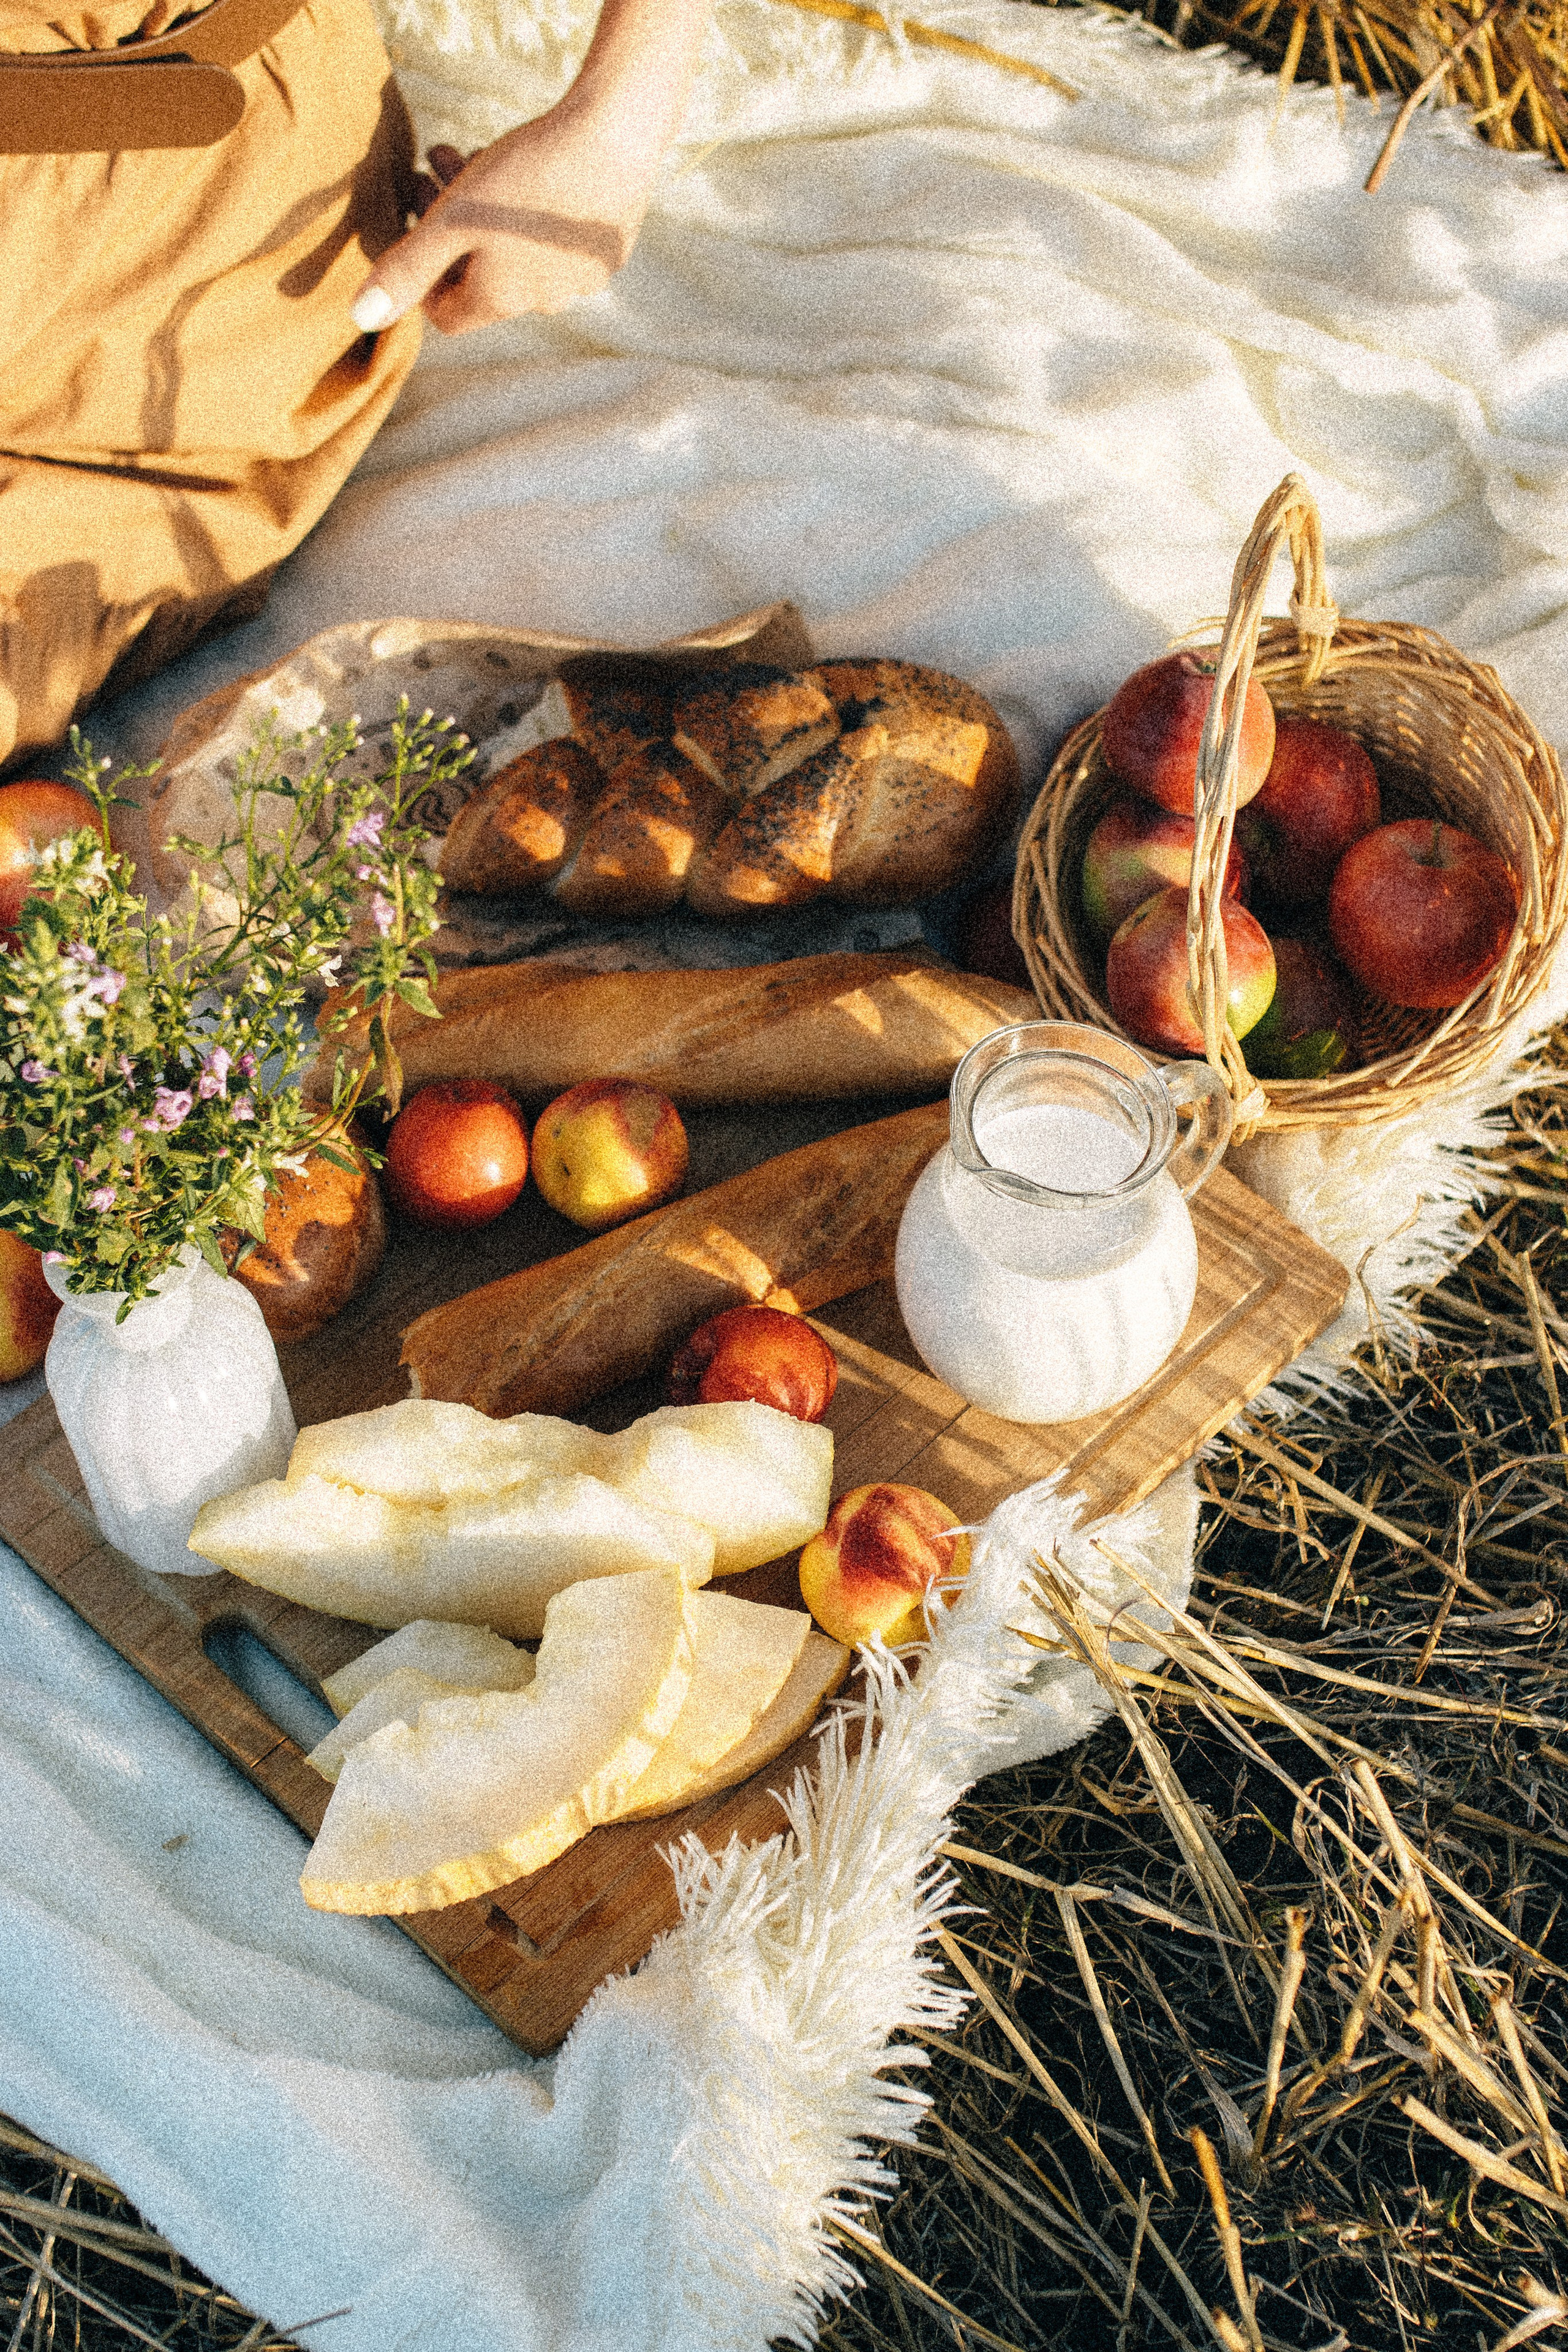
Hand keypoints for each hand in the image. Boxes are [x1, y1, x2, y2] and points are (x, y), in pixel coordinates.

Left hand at [353, 109, 658, 336]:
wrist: (615, 137)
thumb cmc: (527, 176)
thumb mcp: (452, 218)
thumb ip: (407, 268)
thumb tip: (358, 317)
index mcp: (501, 300)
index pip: (447, 316)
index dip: (421, 282)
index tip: (413, 232)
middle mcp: (543, 301)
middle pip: (480, 279)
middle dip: (448, 231)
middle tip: (431, 174)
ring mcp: (579, 278)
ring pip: (518, 256)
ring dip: (486, 214)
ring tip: (470, 157)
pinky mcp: (606, 249)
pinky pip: (554, 241)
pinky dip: (530, 213)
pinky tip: (528, 170)